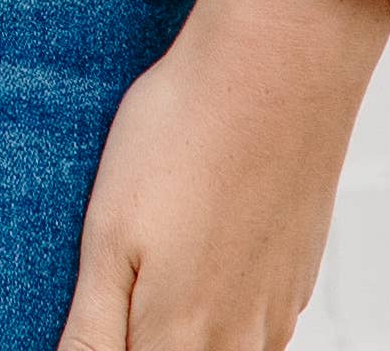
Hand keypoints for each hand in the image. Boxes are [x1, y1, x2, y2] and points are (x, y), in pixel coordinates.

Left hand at [58, 0, 389, 350]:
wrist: (276, 67)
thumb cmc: (186, 136)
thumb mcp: (108, 236)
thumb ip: (93, 331)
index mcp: (179, 341)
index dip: (107, 344)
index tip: (99, 317)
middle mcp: (238, 344)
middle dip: (144, 335)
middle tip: (125, 280)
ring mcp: (275, 317)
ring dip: (185, 333)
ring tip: (162, 267)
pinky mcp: (296, 282)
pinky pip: (258, 331)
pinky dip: (225, 314)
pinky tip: (204, 260)